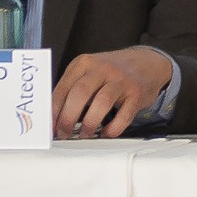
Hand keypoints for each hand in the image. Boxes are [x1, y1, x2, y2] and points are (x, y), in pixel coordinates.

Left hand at [52, 44, 176, 138]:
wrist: (147, 62)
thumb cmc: (112, 72)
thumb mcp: (89, 71)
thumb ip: (72, 88)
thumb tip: (54, 117)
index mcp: (84, 63)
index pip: (63, 88)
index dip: (54, 110)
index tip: (49, 127)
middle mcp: (102, 69)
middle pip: (79, 93)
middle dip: (68, 118)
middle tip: (64, 133)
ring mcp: (120, 80)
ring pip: (101, 102)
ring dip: (89, 123)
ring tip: (85, 134)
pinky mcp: (136, 94)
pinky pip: (123, 115)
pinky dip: (113, 128)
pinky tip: (106, 133)